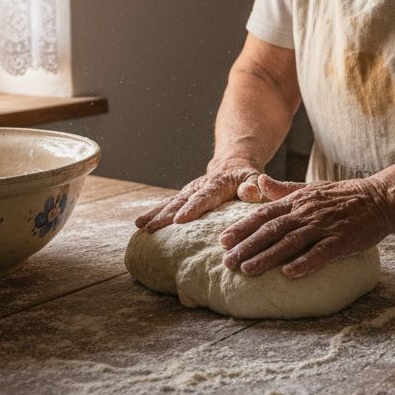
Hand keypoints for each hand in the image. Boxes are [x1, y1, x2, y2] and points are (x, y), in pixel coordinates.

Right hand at [135, 158, 270, 232]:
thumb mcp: (254, 178)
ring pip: (170, 204)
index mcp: (216, 185)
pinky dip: (153, 214)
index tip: (180, 220)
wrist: (232, 165)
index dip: (192, 209)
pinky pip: (166, 206)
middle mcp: (198, 187)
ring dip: (155, 216)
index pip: (204, 198)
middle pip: (181, 202)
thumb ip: (253, 186)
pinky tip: (139, 225)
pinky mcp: (183, 197)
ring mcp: (188, 192)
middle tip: (152, 229)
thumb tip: (251, 191)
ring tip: (141, 227)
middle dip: (166, 216)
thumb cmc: (247, 177)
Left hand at [218, 175, 394, 278]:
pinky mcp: (342, 240)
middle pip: (271, 229)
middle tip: (227, 262)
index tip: (223, 240)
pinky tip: (288, 274)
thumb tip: (259, 183)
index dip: (242, 228)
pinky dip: (304, 263)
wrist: (380, 198)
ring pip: (290, 242)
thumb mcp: (311, 189)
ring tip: (248, 270)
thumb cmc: (344, 196)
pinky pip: (320, 253)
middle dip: (247, 246)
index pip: (264, 214)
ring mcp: (324, 226)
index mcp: (298, 201)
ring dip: (267, 256)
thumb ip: (284, 189)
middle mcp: (307, 212)